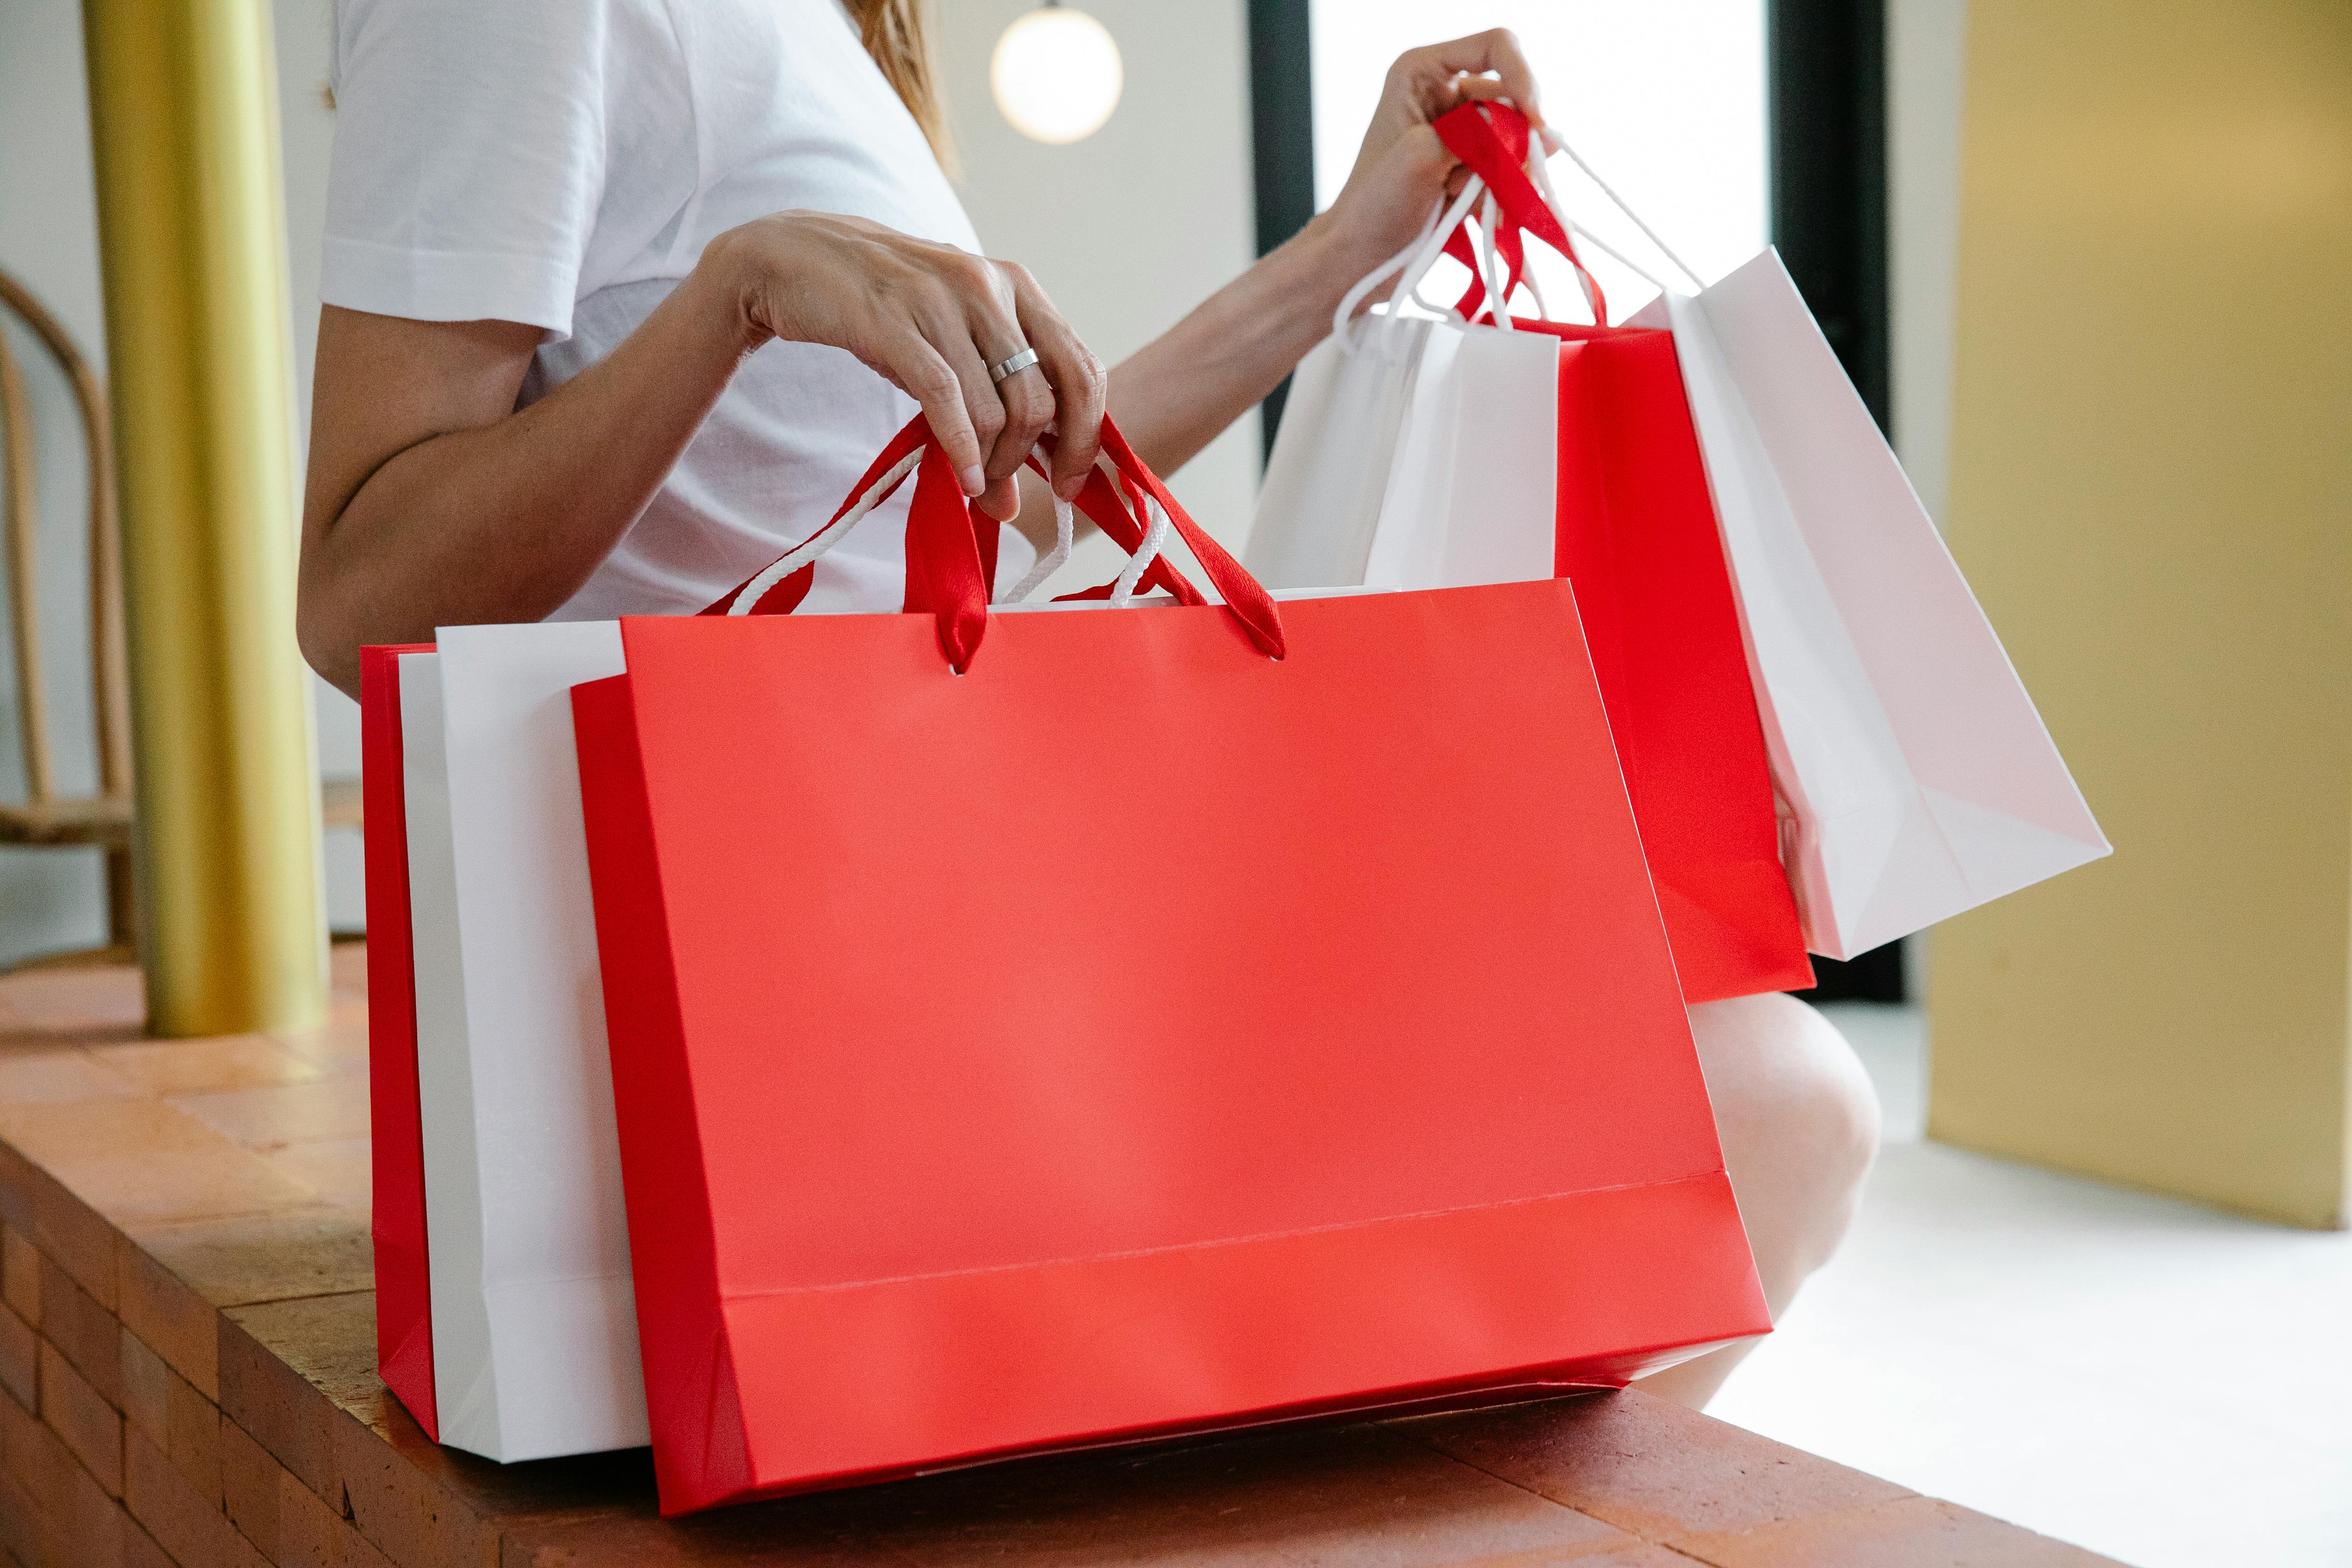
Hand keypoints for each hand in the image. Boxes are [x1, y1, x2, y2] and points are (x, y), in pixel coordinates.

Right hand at [699, 211, 1105, 517]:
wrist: (797, 260)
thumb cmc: (885, 311)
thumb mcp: (950, 348)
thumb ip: (991, 410)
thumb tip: (1010, 503)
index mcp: (1017, 286)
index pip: (1082, 369)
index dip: (1088, 436)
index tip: (1071, 483)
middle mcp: (989, 286)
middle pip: (1044, 398)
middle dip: (1034, 459)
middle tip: (1008, 489)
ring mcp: (942, 300)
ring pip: (997, 408)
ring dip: (991, 463)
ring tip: (975, 484)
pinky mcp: (895, 321)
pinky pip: (947, 399)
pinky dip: (961, 451)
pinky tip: (963, 479)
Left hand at [1311, 29, 1553, 290]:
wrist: (1362, 260)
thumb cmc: (1373, 206)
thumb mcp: (1423, 156)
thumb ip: (1477, 134)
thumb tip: (1535, 131)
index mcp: (1423, 72)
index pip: (1496, 47)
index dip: (1523, 78)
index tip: (1534, 123)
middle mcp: (1445, 93)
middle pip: (1513, 98)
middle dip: (1509, 143)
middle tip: (1488, 181)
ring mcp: (1462, 131)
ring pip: (1517, 139)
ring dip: (1501, 176)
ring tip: (1459, 201)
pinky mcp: (1472, 166)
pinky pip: (1511, 169)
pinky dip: (1500, 194)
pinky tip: (1465, 212)